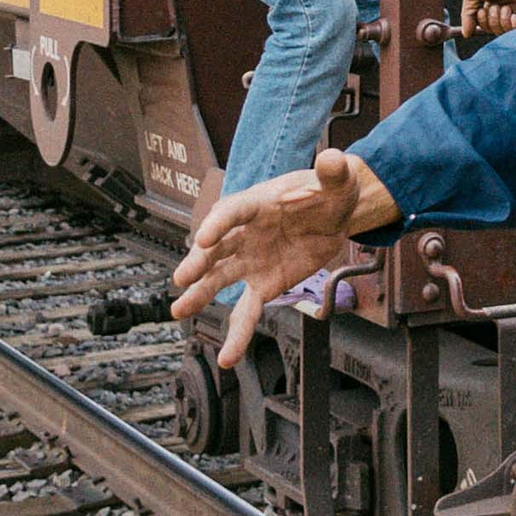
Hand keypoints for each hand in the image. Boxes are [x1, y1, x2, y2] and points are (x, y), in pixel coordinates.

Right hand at [170, 149, 398, 365]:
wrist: (336, 215)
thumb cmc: (329, 192)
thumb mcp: (336, 179)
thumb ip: (333, 171)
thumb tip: (334, 158)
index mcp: (257, 203)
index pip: (232, 211)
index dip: (218, 223)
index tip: (204, 237)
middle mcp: (245, 233)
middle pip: (216, 247)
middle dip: (199, 261)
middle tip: (183, 278)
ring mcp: (251, 260)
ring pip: (220, 279)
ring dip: (200, 294)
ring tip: (179, 310)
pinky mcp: (263, 284)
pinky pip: (246, 311)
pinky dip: (237, 333)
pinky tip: (227, 357)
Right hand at [461, 0, 515, 36]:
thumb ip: (468, 15)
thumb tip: (466, 33)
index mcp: (492, 5)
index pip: (487, 26)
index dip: (483, 23)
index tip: (481, 11)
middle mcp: (505, 9)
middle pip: (497, 31)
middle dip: (493, 22)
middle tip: (493, 7)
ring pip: (510, 31)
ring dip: (503, 22)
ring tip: (504, 8)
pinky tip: (513, 16)